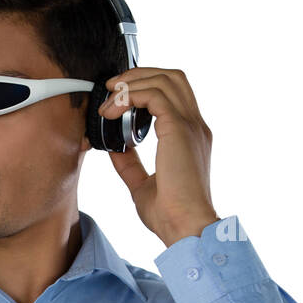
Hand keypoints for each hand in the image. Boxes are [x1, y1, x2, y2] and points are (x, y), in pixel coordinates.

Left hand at [98, 67, 219, 245]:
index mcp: (190, 136)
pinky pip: (155, 95)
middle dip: (138, 75)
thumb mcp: (142, 184)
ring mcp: (190, 125)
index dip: (146, 86)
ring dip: (130, 84)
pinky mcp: (178, 130)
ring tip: (107, 102)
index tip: (118, 97)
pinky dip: (131, 96)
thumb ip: (130, 164)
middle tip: (110, 88)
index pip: (174, 93)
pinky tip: (113, 112)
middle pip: (172, 76)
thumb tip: (115, 149)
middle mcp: (194, 125)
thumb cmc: (169, 214)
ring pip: (164, 79)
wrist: (185, 227)